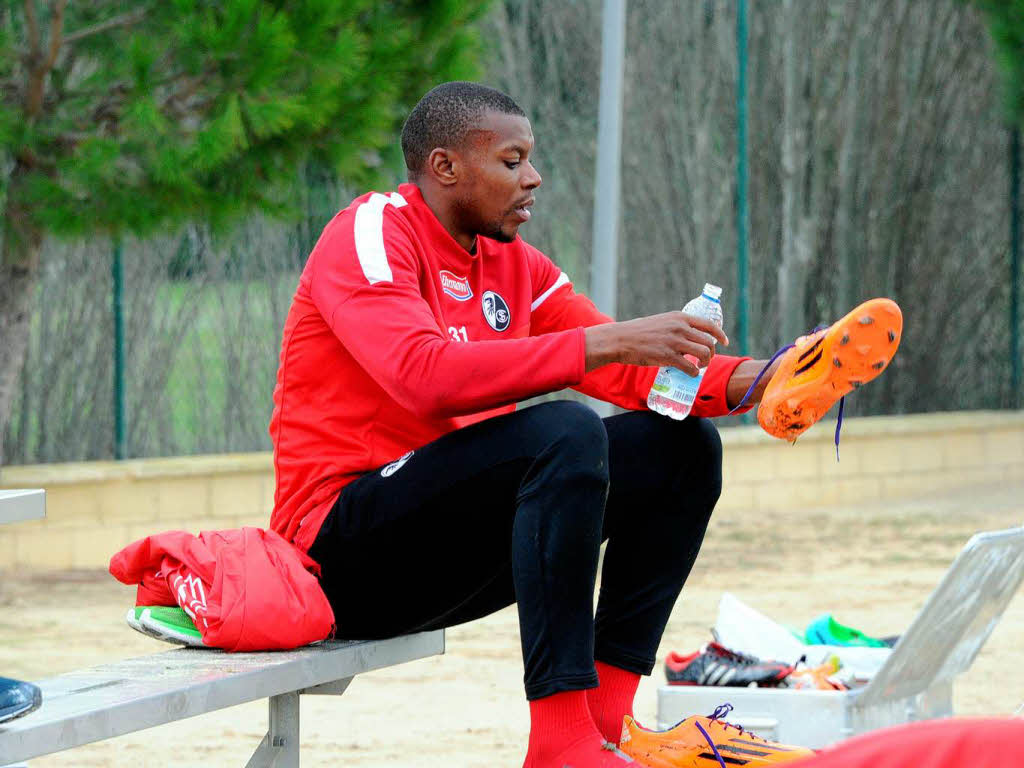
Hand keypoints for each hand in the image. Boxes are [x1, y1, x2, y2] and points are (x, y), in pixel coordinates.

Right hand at [584, 312, 728, 373]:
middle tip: (706, 360)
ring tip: (699, 367)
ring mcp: (674, 342)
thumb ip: (676, 327)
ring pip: (704, 354)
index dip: (720, 334)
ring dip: (705, 363)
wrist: (620, 339)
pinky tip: (690, 374)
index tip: (725, 342)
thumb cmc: (638, 332)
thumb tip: (688, 339)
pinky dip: (693, 373)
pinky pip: (690, 368)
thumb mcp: (661, 322)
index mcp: (679, 317)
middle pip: (709, 342)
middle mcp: (680, 327)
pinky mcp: (667, 357)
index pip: (709, 324)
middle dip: (711, 354)